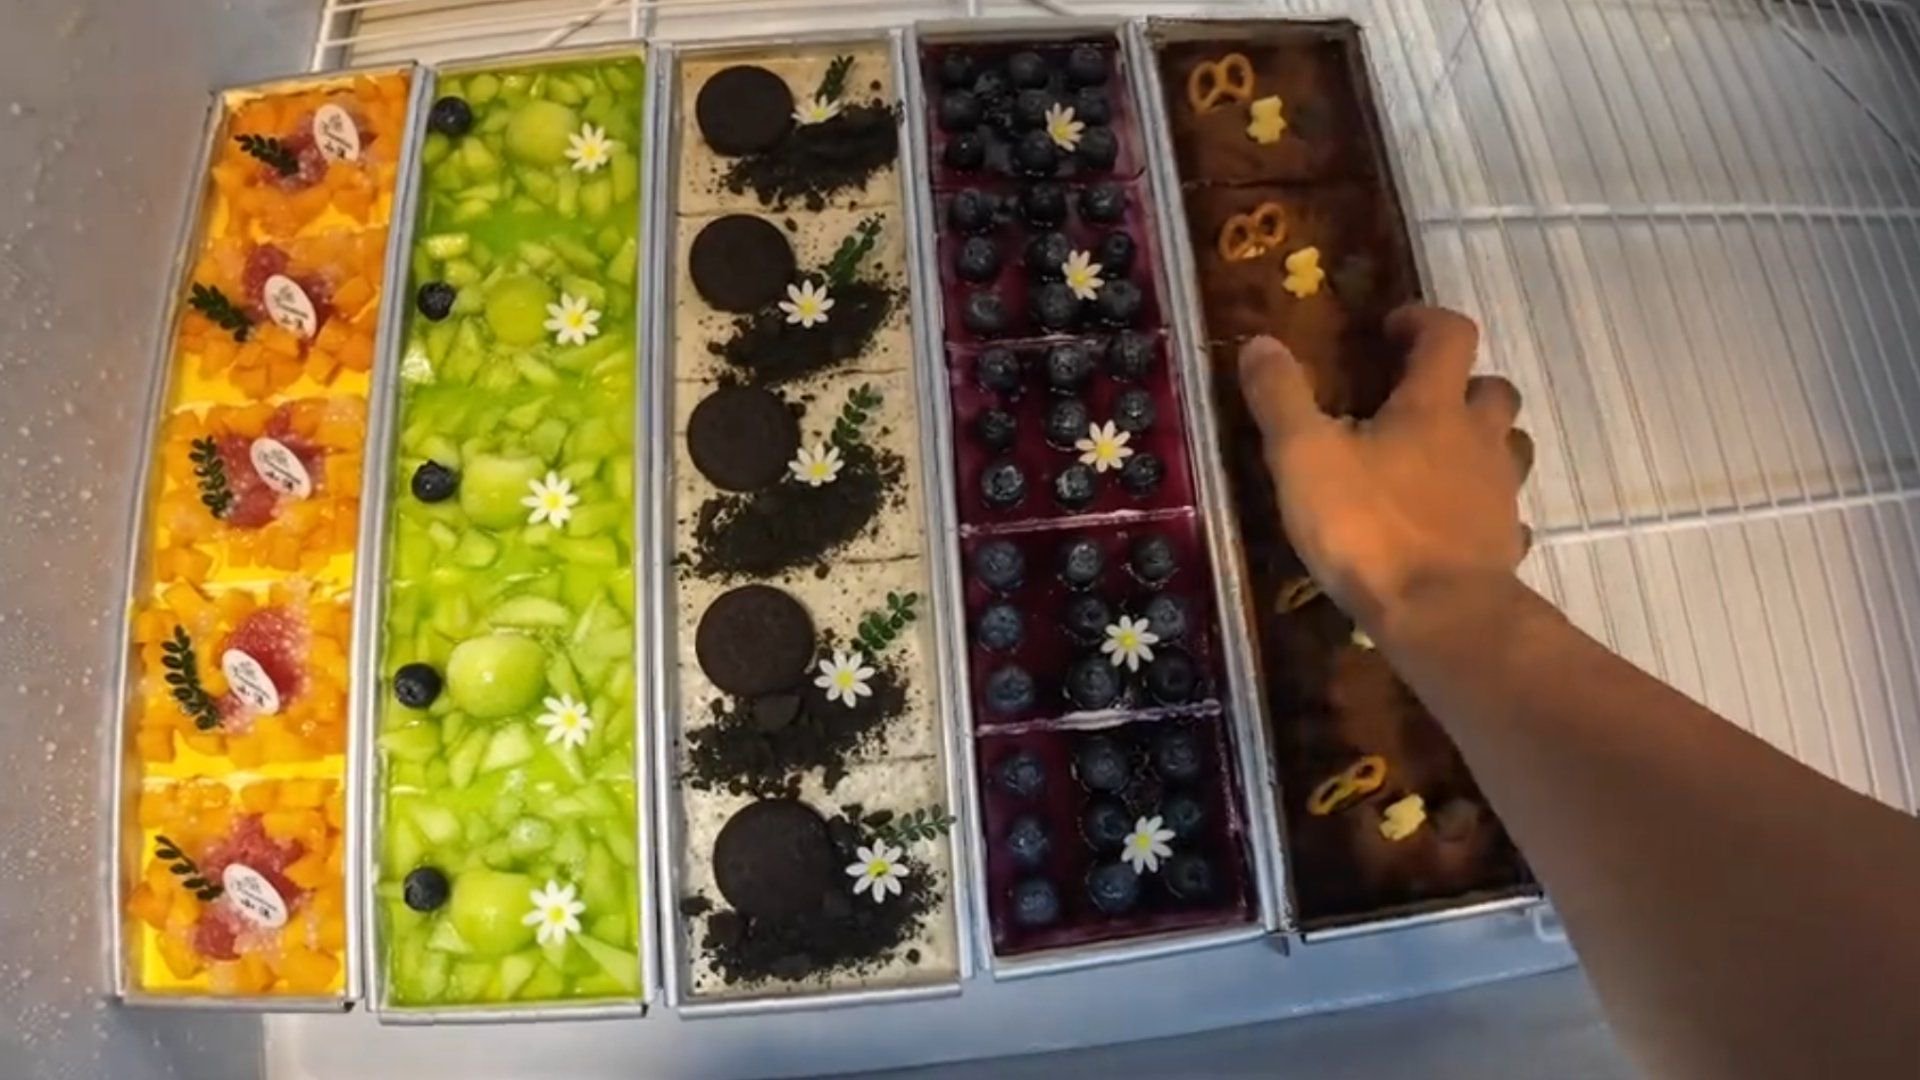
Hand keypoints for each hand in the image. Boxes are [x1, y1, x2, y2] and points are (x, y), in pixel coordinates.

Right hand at [1236, 305, 1531, 634]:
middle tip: (1416, 400)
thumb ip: (1281, 397)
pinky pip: (1504, 512)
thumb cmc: (1368, 528)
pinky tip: (1452, 527)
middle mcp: (1479, 439)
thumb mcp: (1303, 458)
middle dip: (1461, 383)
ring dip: (1481, 441)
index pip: (1449, 334)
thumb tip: (1261, 342)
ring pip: (1508, 447)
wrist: (1440, 616)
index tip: (1392, 330)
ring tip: (1437, 460)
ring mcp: (1499, 493)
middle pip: (1493, 389)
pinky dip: (1482, 508)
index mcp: (1434, 406)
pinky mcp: (1504, 543)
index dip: (1423, 321)